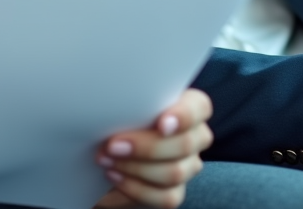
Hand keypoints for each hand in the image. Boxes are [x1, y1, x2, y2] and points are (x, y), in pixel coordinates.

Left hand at [94, 89, 212, 208]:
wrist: (103, 152)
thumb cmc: (114, 121)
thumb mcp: (120, 108)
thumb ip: (129, 106)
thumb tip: (115, 106)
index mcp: (187, 107)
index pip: (199, 107)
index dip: (184, 116)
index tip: (162, 124)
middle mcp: (194, 137)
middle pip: (185, 144)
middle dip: (147, 147)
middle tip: (113, 145)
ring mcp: (188, 166)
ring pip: (175, 172)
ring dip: (135, 167)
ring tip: (107, 160)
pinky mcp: (175, 192)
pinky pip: (166, 197)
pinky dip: (136, 188)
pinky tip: (115, 176)